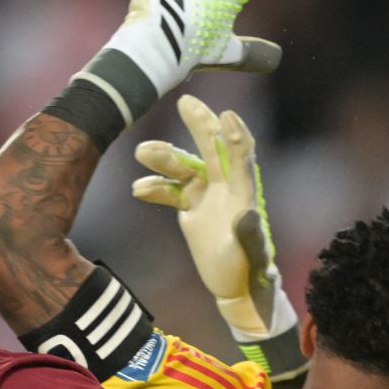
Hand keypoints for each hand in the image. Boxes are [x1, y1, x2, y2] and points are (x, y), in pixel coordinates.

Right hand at [133, 94, 288, 335]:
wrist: (233, 286)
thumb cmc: (247, 271)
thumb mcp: (250, 255)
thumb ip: (249, 236)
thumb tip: (245, 215)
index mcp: (243, 193)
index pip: (240, 157)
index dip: (234, 136)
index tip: (225, 116)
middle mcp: (225, 187)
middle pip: (211, 149)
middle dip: (200, 125)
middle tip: (186, 103)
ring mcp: (206, 195)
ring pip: (184, 167)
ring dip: (165, 158)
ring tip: (142, 152)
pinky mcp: (191, 207)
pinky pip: (170, 191)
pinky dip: (155, 188)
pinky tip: (138, 189)